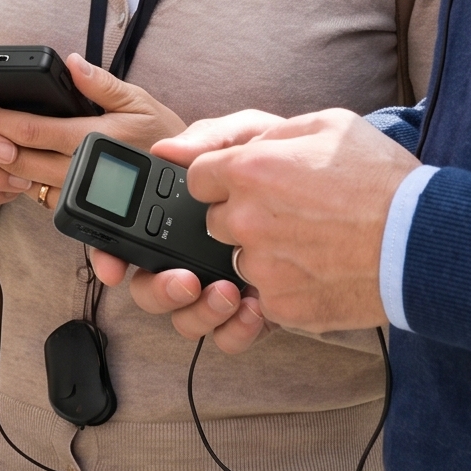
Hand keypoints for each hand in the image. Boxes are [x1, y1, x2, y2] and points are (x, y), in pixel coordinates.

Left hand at [0, 56, 183, 200]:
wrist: (180, 176)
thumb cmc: (158, 133)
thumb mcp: (137, 99)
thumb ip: (101, 83)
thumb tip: (73, 62)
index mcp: (93, 137)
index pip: (34, 130)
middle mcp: (82, 168)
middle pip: (21, 159)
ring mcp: (80, 192)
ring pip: (27, 181)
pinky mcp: (80, 208)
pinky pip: (42, 197)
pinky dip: (20, 182)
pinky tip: (4, 166)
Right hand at [86, 109, 284, 350]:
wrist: (361, 200)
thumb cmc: (298, 162)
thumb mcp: (253, 134)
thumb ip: (210, 139)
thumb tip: (165, 150)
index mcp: (181, 212)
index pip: (127, 234)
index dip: (108, 252)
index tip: (114, 265)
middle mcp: (191, 252)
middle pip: (147, 284)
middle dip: (158, 289)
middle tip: (186, 280)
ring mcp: (219, 284)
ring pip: (185, 317)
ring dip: (197, 311)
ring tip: (229, 294)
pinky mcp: (253, 312)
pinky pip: (228, 337)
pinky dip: (234, 331)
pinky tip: (254, 309)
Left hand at [172, 107, 413, 334]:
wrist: (425, 243)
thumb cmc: (381, 178)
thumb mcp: (326, 125)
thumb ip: (265, 133)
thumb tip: (228, 146)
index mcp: (248, 170)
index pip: (197, 177)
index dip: (222, 180)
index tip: (248, 185)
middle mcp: (245, 219)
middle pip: (215, 222)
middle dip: (242, 217)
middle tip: (289, 215)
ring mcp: (262, 266)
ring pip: (240, 260)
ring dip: (264, 254)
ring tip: (312, 245)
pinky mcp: (283, 306)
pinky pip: (266, 296)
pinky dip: (287, 288)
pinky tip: (321, 271)